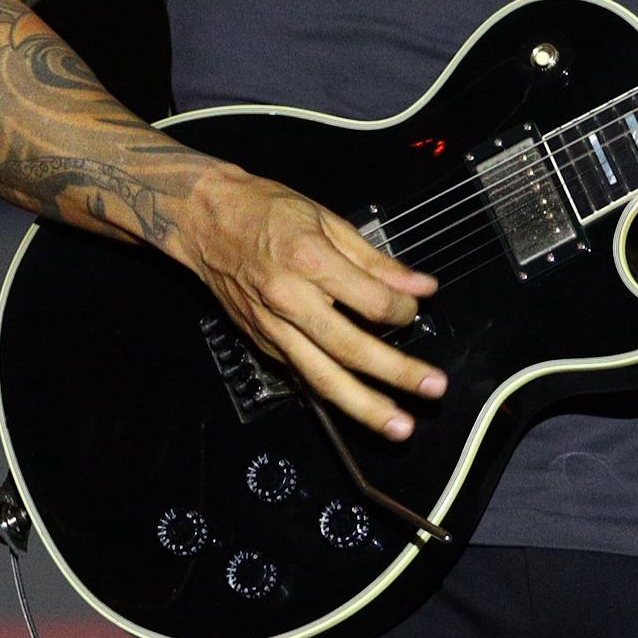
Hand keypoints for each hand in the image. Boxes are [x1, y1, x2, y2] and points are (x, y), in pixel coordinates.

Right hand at [167, 166, 445, 440]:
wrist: (203, 220)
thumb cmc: (266, 211)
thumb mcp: (326, 219)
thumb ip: (375, 260)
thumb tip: (421, 288)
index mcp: (310, 261)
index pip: (371, 301)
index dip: (403, 310)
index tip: (414, 308)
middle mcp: (290, 300)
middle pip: (350, 349)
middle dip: (397, 373)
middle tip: (434, 389)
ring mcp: (272, 329)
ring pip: (322, 377)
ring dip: (365, 407)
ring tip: (399, 427)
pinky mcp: (262, 345)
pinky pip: (303, 374)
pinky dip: (333, 394)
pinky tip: (360, 409)